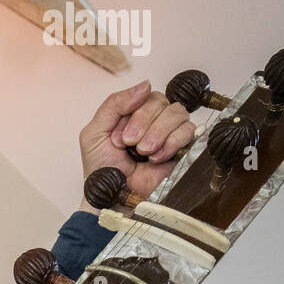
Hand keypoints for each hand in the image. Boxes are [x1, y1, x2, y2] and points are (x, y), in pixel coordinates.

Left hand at [77, 80, 197, 210]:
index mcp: (133, 114)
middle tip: (131, 145)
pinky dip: (172, 142)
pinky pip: (188, 130)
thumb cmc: (102, 170)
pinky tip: (157, 158)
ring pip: (177, 113)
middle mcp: (153, 120)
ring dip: (158, 133)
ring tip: (143, 153)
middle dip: (144, 124)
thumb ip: (114, 104)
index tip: (119, 139)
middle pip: (161, 101)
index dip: (134, 114)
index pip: (145, 95)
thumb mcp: (95, 133)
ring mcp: (169, 133)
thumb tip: (145, 84)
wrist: (112, 198)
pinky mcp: (182, 148)